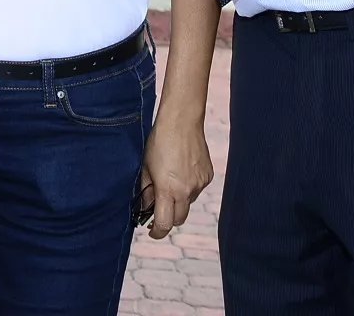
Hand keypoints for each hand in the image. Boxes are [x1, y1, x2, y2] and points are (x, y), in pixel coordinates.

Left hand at [139, 115, 213, 238]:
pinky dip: (188, 187)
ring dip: (178, 200)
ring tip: (170, 180)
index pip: (164, 223)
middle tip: (159, 210)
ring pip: (188, 203)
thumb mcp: (145, 167)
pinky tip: (182, 171)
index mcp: (168, 190)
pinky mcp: (208, 176)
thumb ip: (146, 191)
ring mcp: (200, 184)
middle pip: (179, 219)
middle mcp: (186, 191)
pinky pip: (197, 189)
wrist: (182, 122)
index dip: (157, 231)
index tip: (151, 231)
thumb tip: (145, 207)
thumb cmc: (159, 142)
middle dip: (168, 218)